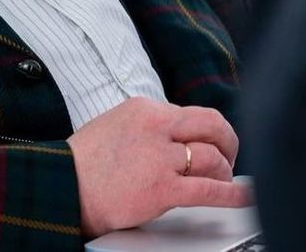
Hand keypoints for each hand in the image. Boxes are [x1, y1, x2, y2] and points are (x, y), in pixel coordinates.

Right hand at [69, 96, 250, 236]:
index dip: (207, 132)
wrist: (63, 186)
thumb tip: (178, 138)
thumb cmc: (84, 162)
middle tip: (229, 156)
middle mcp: (156, 127)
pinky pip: (210, 190)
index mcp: (144, 109)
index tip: (211, 144)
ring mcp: (160, 158)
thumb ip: (148, 127)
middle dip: (228, 142)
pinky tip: (242, 197)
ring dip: (224, 172)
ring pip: (213, 158)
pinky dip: (232, 195)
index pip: (191, 114)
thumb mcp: (116, 124)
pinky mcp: (162, 188)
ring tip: (223, 182)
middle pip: (212, 125)